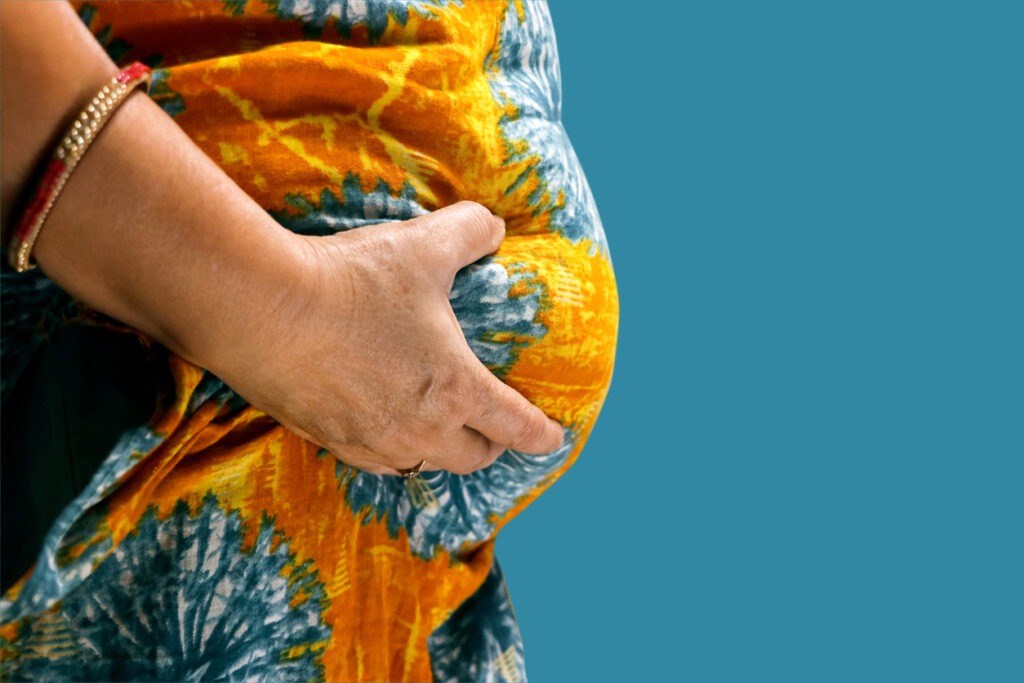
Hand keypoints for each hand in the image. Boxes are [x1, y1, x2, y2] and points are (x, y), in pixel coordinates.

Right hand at [3, 3, 560, 476]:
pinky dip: (389, 451)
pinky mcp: (327, 440)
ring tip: (435, 431)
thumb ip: (470, 232)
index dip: (540, 435)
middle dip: (489, 446)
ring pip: (420, 466)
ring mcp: (371, 441)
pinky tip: (379, 427)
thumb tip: (493, 226)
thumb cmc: (353, 281)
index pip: (515, 426)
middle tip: (490, 429)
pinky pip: (372, 462)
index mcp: (456, 389)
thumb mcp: (423, 245)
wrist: (262, 310)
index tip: (552, 439)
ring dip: (437, 453)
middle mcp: (420, 429)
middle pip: (471, 458)